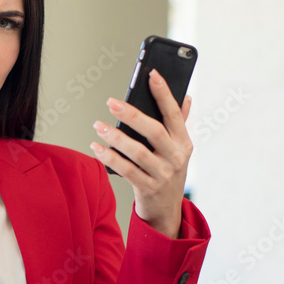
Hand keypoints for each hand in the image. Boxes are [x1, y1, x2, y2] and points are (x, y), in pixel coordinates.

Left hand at [90, 69, 192, 237]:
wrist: (166, 209)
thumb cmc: (168, 171)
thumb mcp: (178, 148)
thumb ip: (180, 122)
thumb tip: (186, 97)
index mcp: (184, 142)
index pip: (174, 113)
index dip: (163, 93)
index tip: (151, 74)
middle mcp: (176, 157)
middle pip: (154, 131)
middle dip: (132, 115)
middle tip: (112, 103)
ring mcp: (162, 174)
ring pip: (138, 152)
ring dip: (116, 137)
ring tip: (98, 126)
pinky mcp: (148, 188)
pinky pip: (126, 170)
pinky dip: (109, 158)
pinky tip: (96, 147)